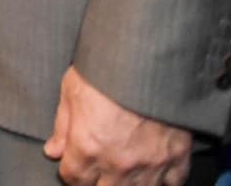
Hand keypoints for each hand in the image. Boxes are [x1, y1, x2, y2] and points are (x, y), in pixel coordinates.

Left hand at [42, 65, 191, 185]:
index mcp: (88, 145)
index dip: (71, 171)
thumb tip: (53, 151)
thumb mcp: (72, 89)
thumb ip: (62, 125)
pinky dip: (163, 181)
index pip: (74, 178)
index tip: (74, 163)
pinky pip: (172, 183)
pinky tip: (153, 172)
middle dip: (96, 181)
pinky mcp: (177, 157)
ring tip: (122, 171)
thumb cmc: (106, 69)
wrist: (150, 58)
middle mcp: (118, 162)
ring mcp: (151, 163)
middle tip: (97, 167)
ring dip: (127, 184)